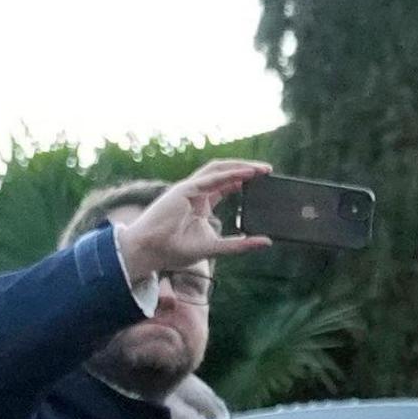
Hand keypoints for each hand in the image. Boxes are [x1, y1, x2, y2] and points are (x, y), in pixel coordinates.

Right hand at [112, 160, 272, 287]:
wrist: (149, 251)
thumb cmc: (174, 250)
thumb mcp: (215, 247)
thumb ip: (240, 244)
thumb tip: (266, 242)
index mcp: (202, 204)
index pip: (226, 185)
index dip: (244, 180)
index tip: (265, 181)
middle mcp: (196, 193)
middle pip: (224, 172)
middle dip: (246, 169)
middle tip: (268, 170)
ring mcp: (189, 190)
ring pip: (218, 169)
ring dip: (240, 166)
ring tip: (262, 168)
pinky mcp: (184, 190)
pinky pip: (211, 178)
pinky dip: (230, 174)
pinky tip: (247, 174)